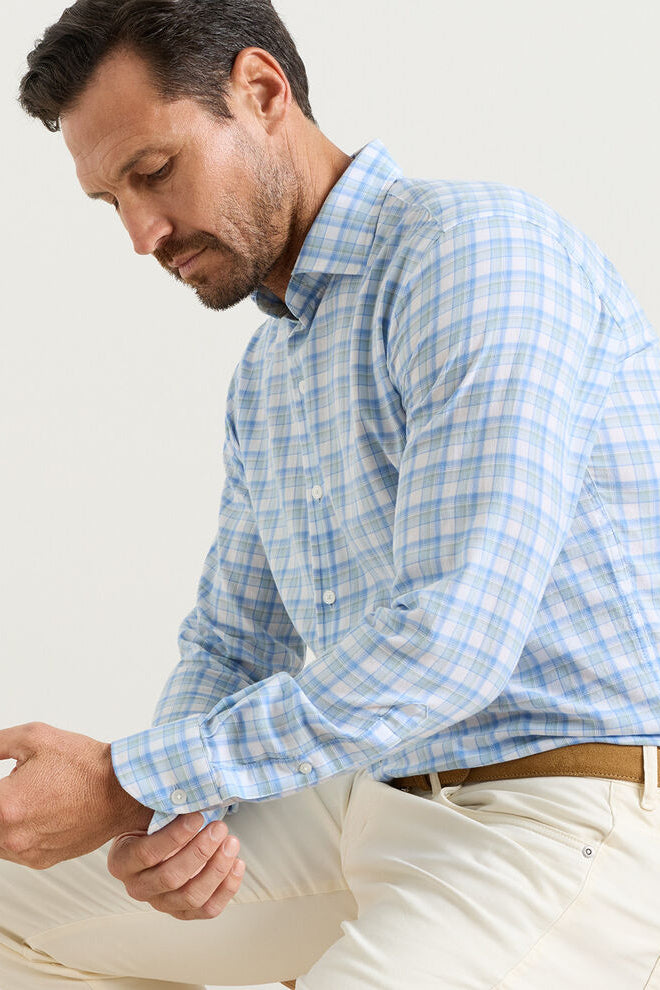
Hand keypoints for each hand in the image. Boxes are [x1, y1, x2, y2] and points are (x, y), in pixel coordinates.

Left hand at [0, 722, 152, 868]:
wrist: (123, 790)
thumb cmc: (85, 765)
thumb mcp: (34, 737)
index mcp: (6, 805)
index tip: (4, 783)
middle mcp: (13, 836)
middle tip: (15, 787)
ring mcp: (26, 852)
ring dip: (2, 819)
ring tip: (26, 797)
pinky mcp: (40, 861)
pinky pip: (12, 850)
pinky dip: (15, 832)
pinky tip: (33, 811)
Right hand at [107, 811, 244, 919]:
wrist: (151, 844)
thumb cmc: (151, 825)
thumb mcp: (147, 813)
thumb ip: (161, 808)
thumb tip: (186, 792)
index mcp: (122, 862)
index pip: (146, 854)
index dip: (174, 836)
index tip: (198, 816)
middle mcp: (138, 887)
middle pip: (171, 878)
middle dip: (200, 852)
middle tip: (220, 828)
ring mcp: (161, 903)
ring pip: (191, 897)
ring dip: (217, 869)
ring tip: (232, 843)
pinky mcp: (183, 911)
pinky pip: (208, 909)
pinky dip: (227, 888)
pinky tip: (237, 864)